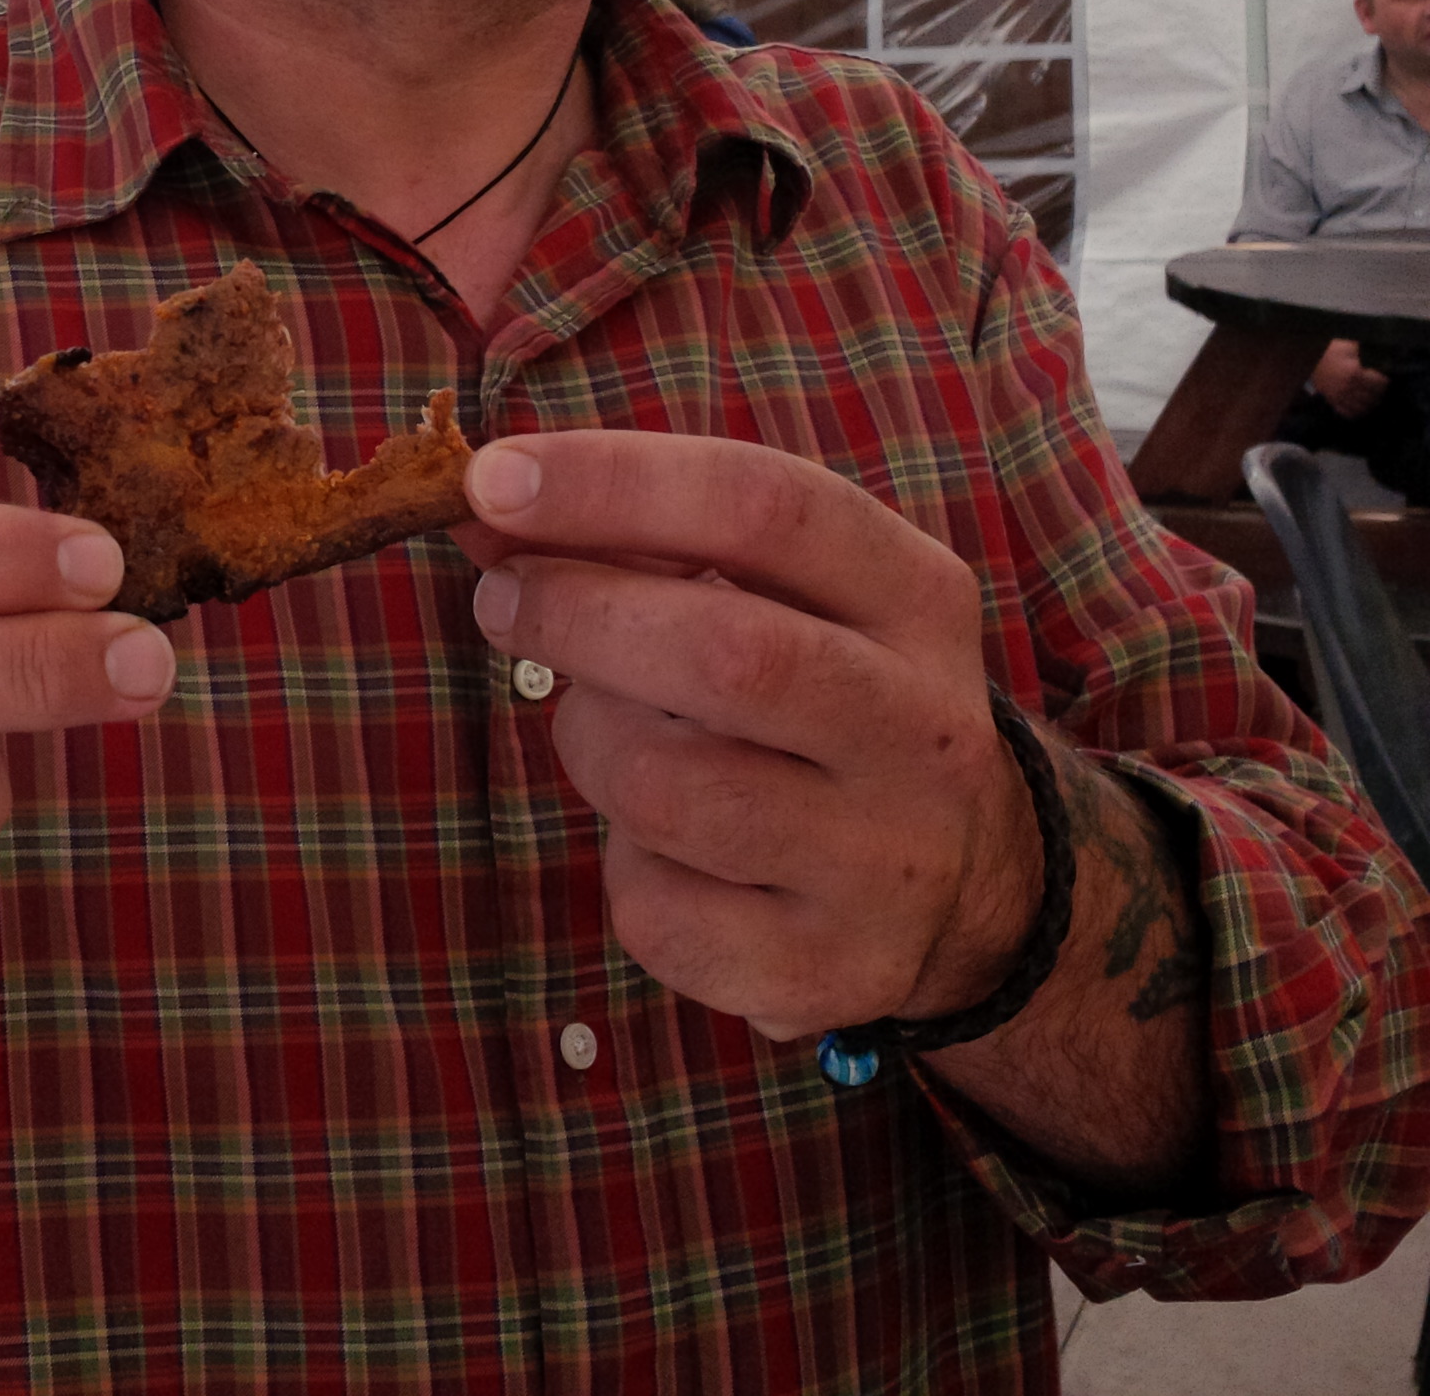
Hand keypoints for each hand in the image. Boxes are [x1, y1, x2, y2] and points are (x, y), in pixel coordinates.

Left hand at [459, 432, 1038, 1040]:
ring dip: (589, 742)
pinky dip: (619, 864)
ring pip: (666, 788)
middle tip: (499, 598)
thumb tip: (482, 506)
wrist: (966, 881)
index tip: (490, 478)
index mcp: (915, 597)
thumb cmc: (816, 690)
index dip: (613, 483)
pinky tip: (660, 843)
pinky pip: (656, 910)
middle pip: (725, 654)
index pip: (766, 508)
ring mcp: (882, 862)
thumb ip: (639, 539)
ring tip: (603, 729)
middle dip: (575, 613)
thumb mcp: (776, 591)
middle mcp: (921, 727)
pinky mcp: (827, 970)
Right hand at [1312, 338, 1388, 420]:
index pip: (1379, 384)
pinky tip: (1361, 408)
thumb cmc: (1330, 350)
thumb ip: (1365, 351)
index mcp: (1355, 373)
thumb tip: (1382, 356)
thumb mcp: (1349, 346)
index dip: (1385, 381)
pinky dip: (1356, 413)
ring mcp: (1339, 396)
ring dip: (1370, 404)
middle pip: (1373, 397)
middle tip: (1380, 389)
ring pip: (1362, 407)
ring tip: (1373, 399)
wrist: (1309, 357)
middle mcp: (1348, 387)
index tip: (1385, 378)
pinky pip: (1347, 413)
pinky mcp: (1332, 400)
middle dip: (1380, 394)